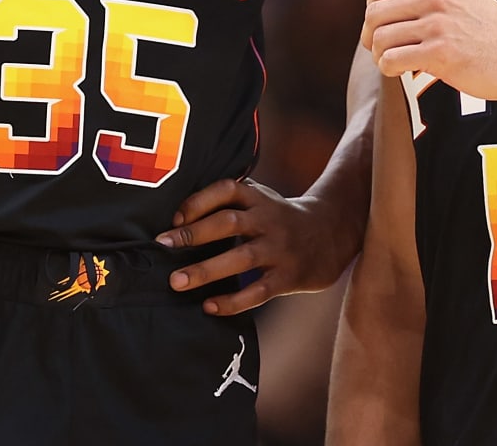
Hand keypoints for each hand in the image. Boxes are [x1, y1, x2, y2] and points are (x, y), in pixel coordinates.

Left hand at [153, 178, 359, 314]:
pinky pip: (259, 290)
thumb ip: (228, 201)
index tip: (174, 218)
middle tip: (163, 245)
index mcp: (258, 197)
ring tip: (176, 281)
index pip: (227, 189)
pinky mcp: (289, 276)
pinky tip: (209, 306)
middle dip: (195, 234)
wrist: (333, 233)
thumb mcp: (260, 199)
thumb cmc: (280, 218)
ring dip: (207, 270)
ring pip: (242, 258)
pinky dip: (233, 300)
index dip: (199, 200)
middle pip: (230, 222)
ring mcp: (280, 248)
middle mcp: (269, 219)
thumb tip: (174, 215)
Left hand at [364, 0, 496, 101]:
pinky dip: (388, 68)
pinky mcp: (441, 54)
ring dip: (379, 54)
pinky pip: (392, 60)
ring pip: (381, 37)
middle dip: (370, 33)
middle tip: (376, 48)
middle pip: (376, 11)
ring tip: (390, 62)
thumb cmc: (496, 34)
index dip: (373, 4)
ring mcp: (439, 26)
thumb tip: (398, 6)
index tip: (377, 22)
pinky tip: (399, 71)